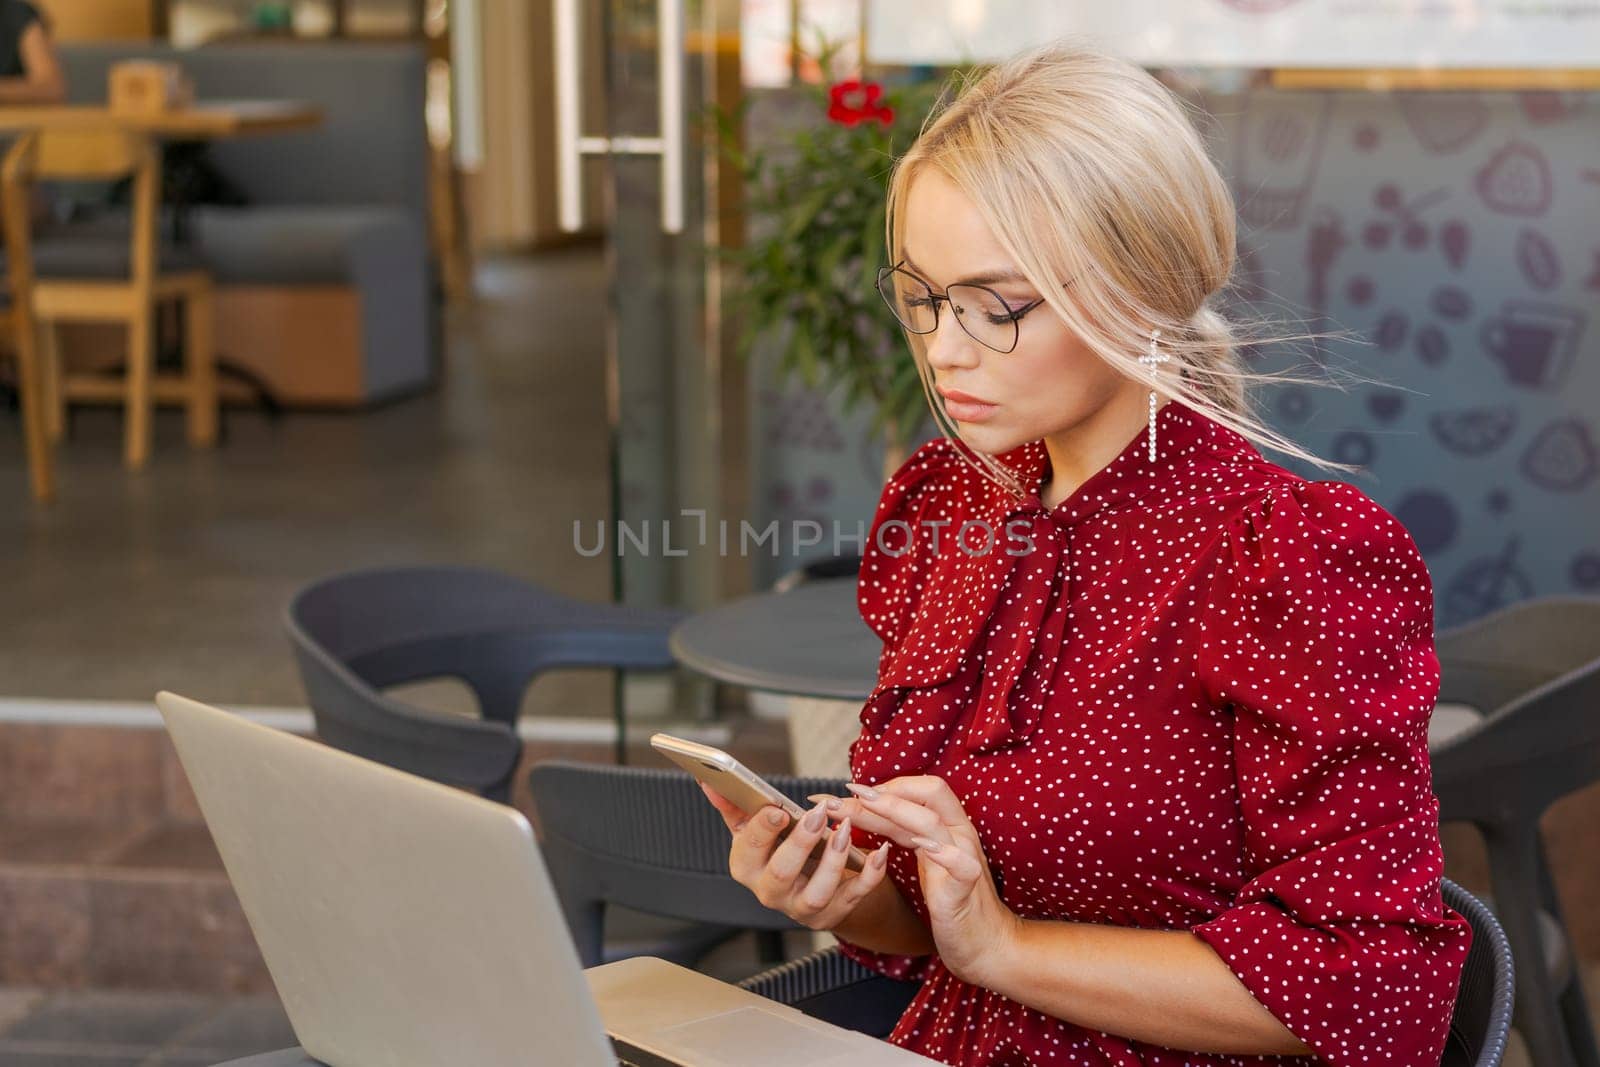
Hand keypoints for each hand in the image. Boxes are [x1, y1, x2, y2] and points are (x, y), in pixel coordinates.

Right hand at [699, 782, 891, 930]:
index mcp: (747, 867)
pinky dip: (869, 877)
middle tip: (818, 815)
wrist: (812, 883)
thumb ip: (735, 805)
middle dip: (799, 844)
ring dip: (833, 861)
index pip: (749, 849)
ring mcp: (802, 908)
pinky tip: (880, 852)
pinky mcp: (833, 914)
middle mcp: (770, 892)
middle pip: (781, 874)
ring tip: (846, 829)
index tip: (778, 810)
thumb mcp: (754, 829)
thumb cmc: (779, 849)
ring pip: (817, 894)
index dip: (762, 830)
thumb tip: (709, 778)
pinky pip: (854, 898)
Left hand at [810, 776, 1021, 986]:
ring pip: (934, 823)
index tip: (847, 789)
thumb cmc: (951, 899)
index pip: (919, 789)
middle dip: (884, 791)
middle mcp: (958, 834)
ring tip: (865, 804)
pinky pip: (962, 866)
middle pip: (929, 793)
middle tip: (845, 793)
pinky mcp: (966, 889)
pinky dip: (944, 854)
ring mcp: (966, 858)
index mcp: (947, 825)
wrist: (987, 942)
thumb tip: (862, 808)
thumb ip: (900, 831)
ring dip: (897, 810)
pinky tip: (924, 847)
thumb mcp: (923, 858)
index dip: (884, 786)